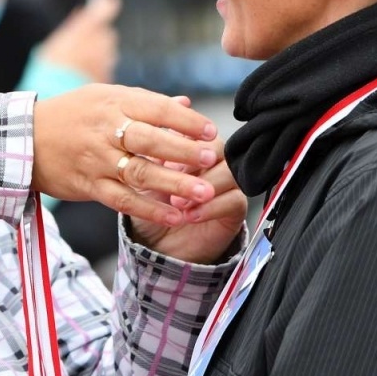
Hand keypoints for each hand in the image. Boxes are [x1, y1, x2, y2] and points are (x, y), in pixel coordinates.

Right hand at [32, 85, 219, 225]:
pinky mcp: (88, 185)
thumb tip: (185, 104)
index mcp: (113, 103)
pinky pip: (123, 200)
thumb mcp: (103, 97)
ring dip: (174, 184)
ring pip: (139, 173)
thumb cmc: (69, 114)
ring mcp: (96, 160)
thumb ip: (145, 102)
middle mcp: (105, 130)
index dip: (186, 121)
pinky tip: (175, 216)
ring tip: (203, 193)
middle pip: (150, 141)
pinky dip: (150, 209)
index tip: (210, 132)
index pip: (157, 109)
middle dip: (184, 151)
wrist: (22, 138)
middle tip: (211, 159)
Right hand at [36, 0, 120, 82]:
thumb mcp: (56, 42)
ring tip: (81, 63)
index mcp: (83, 30)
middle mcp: (97, 43)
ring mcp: (104, 60)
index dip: (107, 6)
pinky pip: (107, 68)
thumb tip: (82, 12)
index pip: (104, 11)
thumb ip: (74, 25)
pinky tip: (84, 74)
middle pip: (107, 34)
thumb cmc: (50, 66)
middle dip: (99, 37)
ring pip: (109, 52)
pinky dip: (99, 69)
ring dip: (100, 54)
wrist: (52, 94)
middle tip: (84, 44)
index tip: (110, 1)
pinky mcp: (107, 76)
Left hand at [126, 145, 246, 263]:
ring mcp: (226, 184)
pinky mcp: (235, 207)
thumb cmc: (149, 207)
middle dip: (195, 161)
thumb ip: (148, 155)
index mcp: (189, 147)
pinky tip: (191, 215)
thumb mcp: (141, 178)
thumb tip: (149, 133)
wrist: (157, 244)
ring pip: (229, 172)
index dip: (183, 142)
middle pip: (216, 148)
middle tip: (173, 177)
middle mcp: (211, 162)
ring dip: (202, 186)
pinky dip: (211, 207)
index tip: (164, 157)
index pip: (195, 131)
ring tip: (178, 202)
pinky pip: (234, 200)